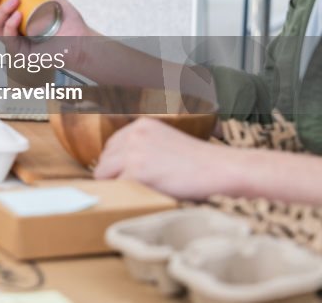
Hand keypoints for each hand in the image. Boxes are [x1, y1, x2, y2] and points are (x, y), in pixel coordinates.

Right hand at [0, 0, 88, 38]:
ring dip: (0, 12)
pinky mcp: (22, 54)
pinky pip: (9, 39)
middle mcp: (11, 35)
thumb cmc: (67, 22)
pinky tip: (17, 16)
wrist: (82, 39)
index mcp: (12, 24)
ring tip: (14, 0)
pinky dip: (10, 26)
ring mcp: (15, 45)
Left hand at [93, 118, 239, 199]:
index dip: (116, 165)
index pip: (110, 147)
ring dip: (117, 186)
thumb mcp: (166, 141)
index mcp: (139, 125)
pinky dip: (125, 197)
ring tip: (139, 193)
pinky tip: (142, 198)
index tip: (126, 176)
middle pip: (103, 160)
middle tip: (133, 188)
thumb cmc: (200, 162)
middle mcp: (132, 135)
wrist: (221, 169)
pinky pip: (116, 189)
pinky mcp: (136, 172)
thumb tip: (120, 166)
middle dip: (114, 176)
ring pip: (103, 175)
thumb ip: (143, 146)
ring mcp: (133, 152)